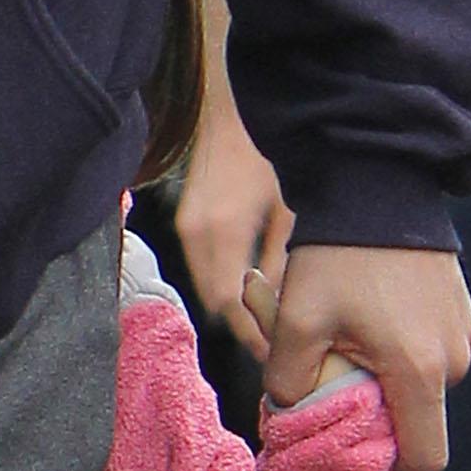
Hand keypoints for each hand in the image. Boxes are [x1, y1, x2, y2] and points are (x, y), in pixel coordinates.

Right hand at [176, 99, 293, 357]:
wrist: (228, 117)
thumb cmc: (266, 158)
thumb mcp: (287, 212)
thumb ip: (280, 262)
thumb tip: (280, 309)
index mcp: (223, 233)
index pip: (231, 306)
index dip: (252, 335)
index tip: (276, 354)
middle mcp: (195, 237)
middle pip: (214, 304)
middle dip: (243, 327)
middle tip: (277, 342)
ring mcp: (184, 230)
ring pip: (205, 290)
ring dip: (232, 308)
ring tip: (267, 317)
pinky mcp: (183, 224)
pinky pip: (201, 270)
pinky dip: (222, 286)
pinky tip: (249, 286)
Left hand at [261, 243, 470, 470]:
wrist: (376, 181)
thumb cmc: (335, 256)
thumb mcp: (297, 320)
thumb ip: (288, 382)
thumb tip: (291, 412)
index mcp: (421, 371)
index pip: (424, 458)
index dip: (388, 464)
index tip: (351, 440)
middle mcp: (455, 359)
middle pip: (416, 416)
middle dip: (375, 405)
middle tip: (333, 362)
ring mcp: (463, 332)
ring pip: (421, 382)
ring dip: (386, 370)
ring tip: (347, 326)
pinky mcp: (461, 310)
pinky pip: (431, 350)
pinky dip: (401, 344)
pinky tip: (370, 306)